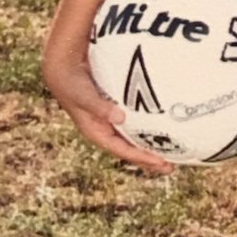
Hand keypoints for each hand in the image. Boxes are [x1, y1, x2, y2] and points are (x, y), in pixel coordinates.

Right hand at [44, 59, 174, 175]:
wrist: (63, 69)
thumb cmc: (73, 84)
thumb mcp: (84, 96)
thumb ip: (100, 107)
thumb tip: (120, 118)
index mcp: (97, 133)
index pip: (123, 150)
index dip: (141, 157)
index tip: (160, 162)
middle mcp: (106, 131)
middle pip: (131, 150)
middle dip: (150, 161)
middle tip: (171, 167)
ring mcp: (111, 123)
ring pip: (134, 139)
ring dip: (151, 148)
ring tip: (173, 155)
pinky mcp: (116, 112)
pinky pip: (135, 125)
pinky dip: (148, 129)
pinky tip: (164, 128)